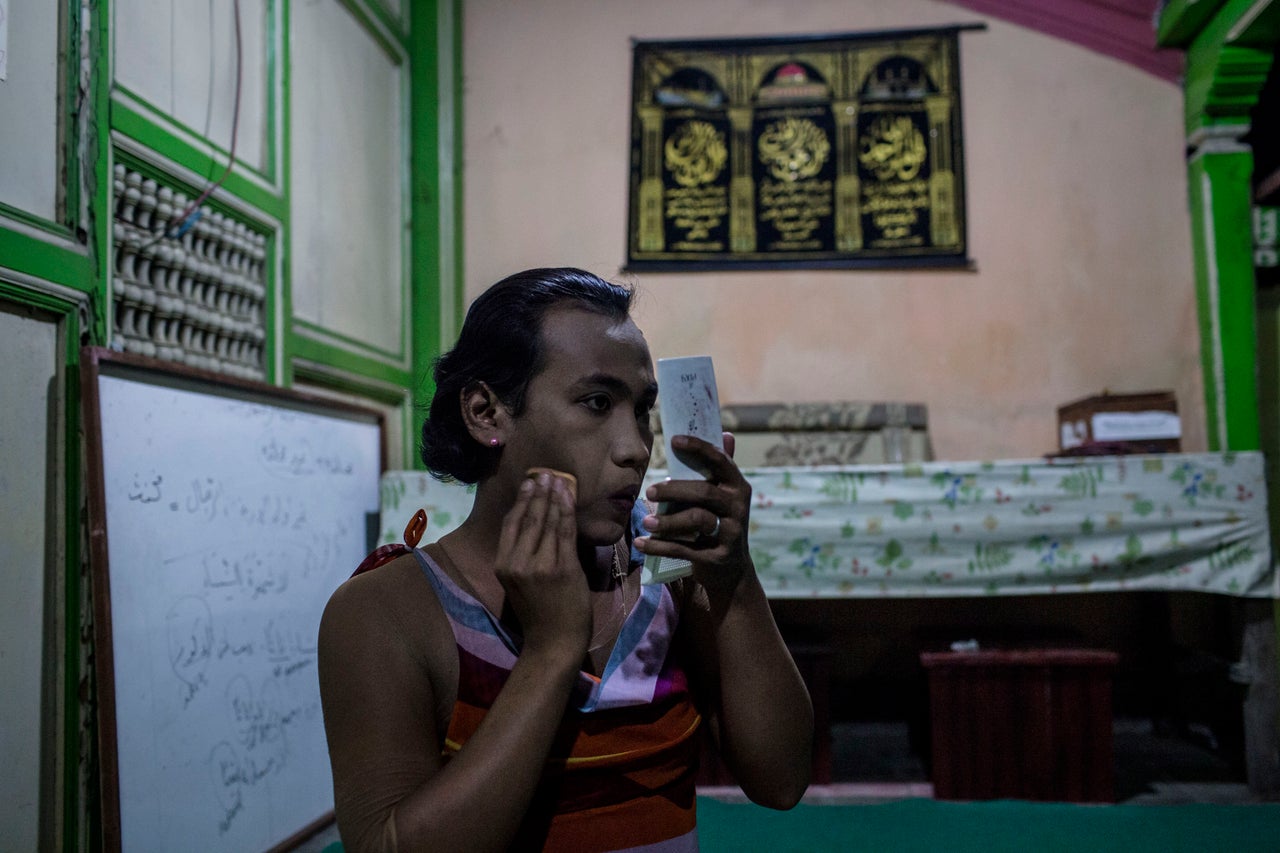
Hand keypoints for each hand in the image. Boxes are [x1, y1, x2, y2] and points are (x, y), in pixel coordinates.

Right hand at [494, 472, 590, 654]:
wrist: (553, 642)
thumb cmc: (538, 612)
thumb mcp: (518, 583)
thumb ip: (522, 555)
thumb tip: (535, 520)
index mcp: (503, 565)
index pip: (511, 524)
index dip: (521, 500)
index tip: (529, 481)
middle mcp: (517, 562)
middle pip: (529, 518)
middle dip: (538, 492)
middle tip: (545, 472)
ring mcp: (541, 564)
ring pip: (548, 521)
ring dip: (554, 496)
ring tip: (559, 478)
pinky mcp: (563, 567)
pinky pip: (565, 531)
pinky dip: (568, 510)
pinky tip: (569, 496)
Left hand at [636, 432, 750, 593]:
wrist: (731, 569)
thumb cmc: (719, 522)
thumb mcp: (723, 496)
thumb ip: (720, 468)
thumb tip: (726, 433)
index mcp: (737, 486)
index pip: (720, 461)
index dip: (698, 448)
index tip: (673, 441)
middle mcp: (738, 507)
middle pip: (704, 492)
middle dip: (674, 490)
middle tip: (649, 490)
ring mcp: (730, 533)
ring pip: (697, 520)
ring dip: (667, 521)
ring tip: (645, 521)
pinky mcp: (718, 556)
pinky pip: (685, 549)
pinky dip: (659, 546)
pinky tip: (640, 543)